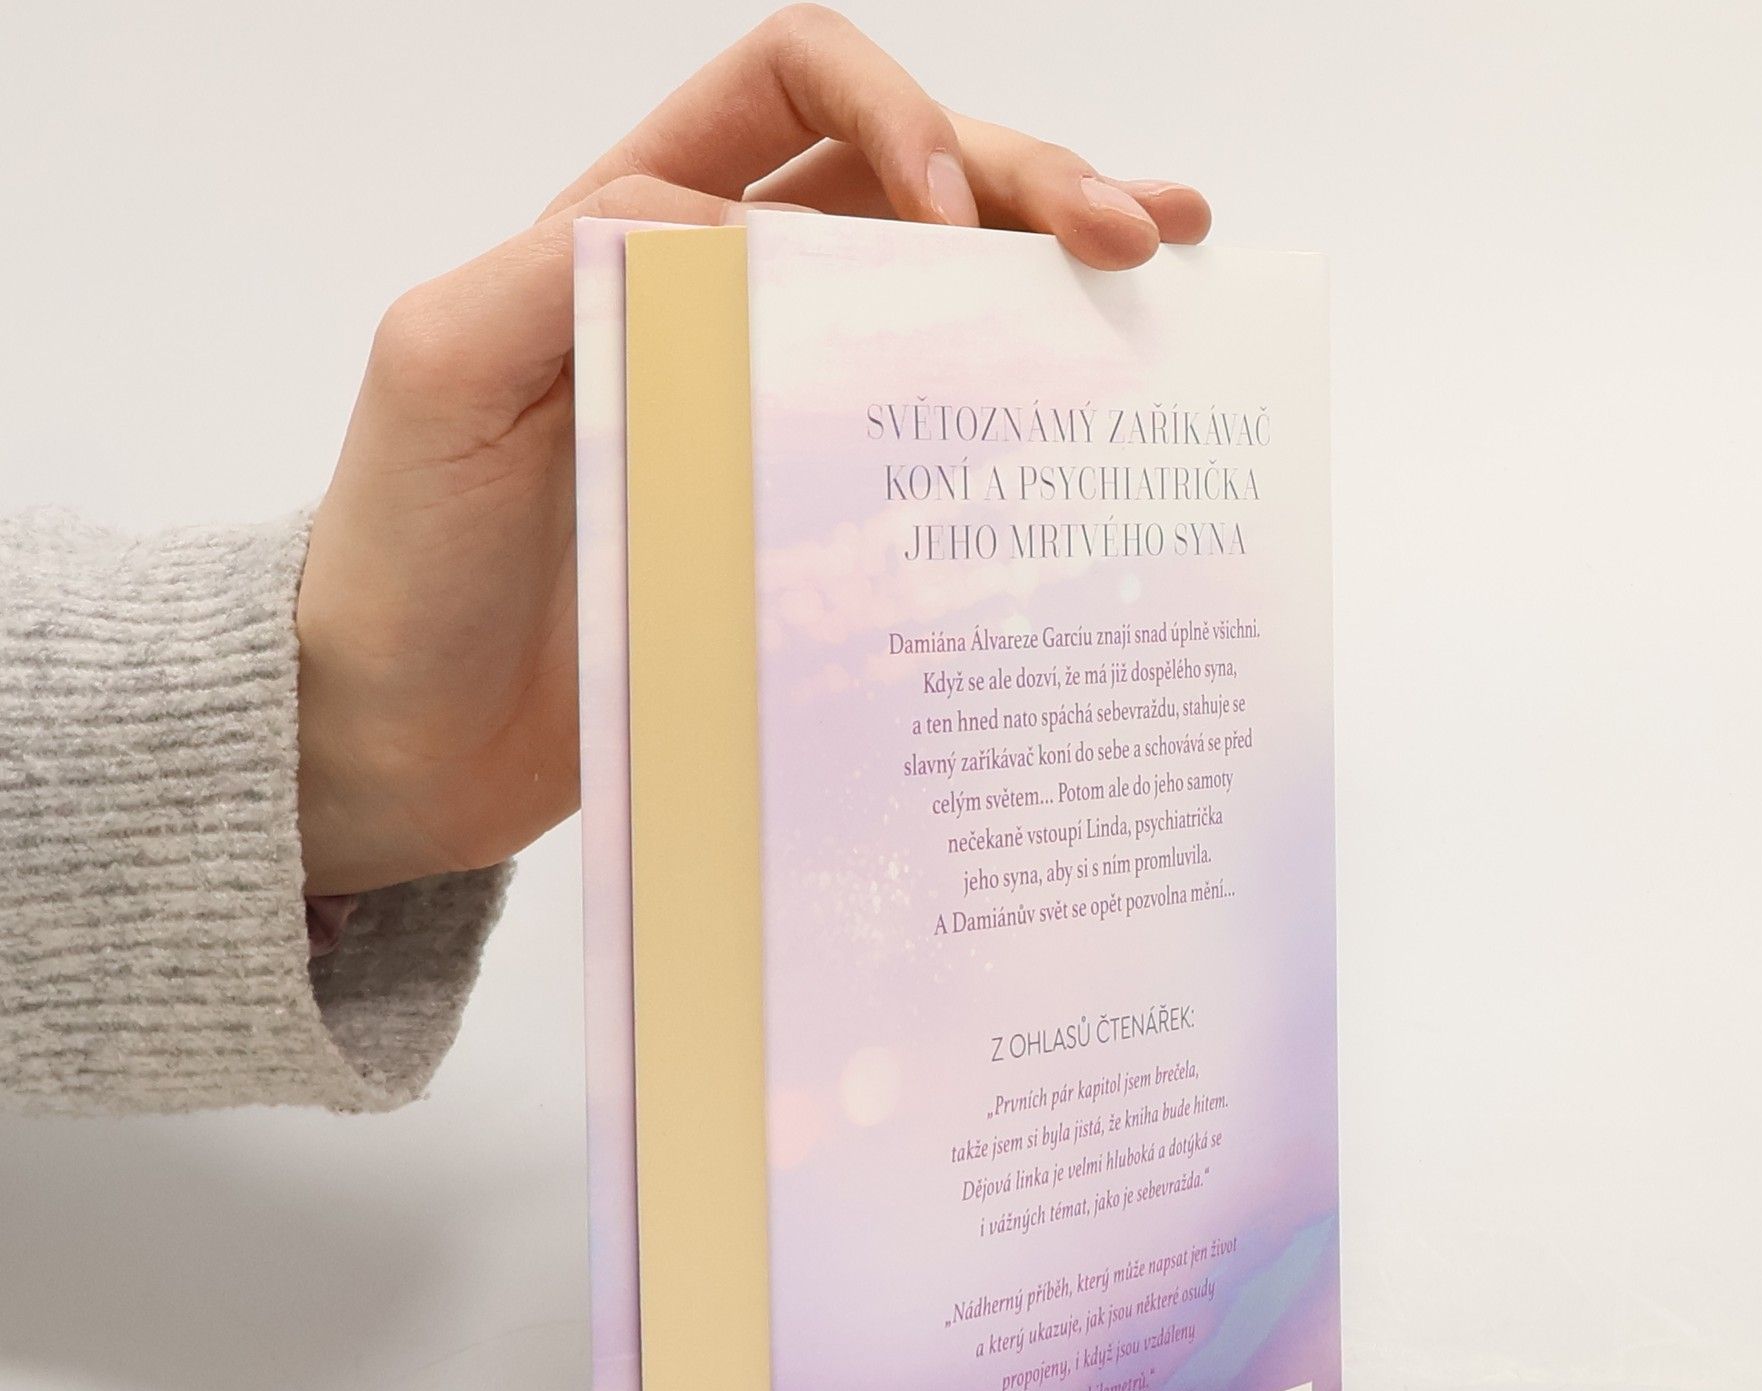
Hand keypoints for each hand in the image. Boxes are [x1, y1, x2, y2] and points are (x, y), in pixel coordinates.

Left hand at [295, 6, 1211, 895]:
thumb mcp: (445, 374)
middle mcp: (726, 301)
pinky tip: (1099, 400)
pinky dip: (1016, 406)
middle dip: (1031, 178)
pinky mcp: (805, 523)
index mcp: (636, 226)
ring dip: (1055, 264)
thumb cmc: (403, 560)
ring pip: (943, 297)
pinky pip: (926, 442)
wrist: (405, 736)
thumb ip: (574, 266)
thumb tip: (748, 235)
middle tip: (1131, 237)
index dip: (898, 115)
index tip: (953, 220)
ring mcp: (776, 414)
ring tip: (1167, 262)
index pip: (798, 90)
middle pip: (910, 180)